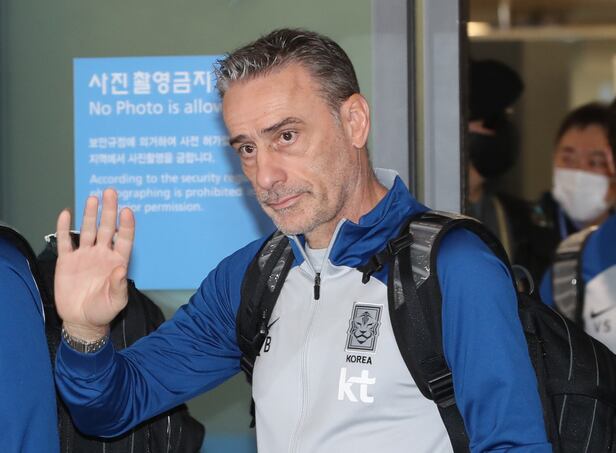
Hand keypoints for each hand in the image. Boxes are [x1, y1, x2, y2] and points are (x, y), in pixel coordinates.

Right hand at [55, 189, 134, 340]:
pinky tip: (67, 213)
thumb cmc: (104, 311)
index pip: (124, 239)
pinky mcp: (67, 261)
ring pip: (88, 230)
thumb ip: (119, 285)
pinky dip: (65, 228)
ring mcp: (85, 256)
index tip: (127, 210)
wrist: (82, 320)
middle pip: (106, 228)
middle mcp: (102, 254)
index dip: (126, 225)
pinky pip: (65, 241)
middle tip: (110, 192)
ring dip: (90, 214)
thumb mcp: (116, 301)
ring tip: (93, 198)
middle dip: (109, 210)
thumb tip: (121, 269)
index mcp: (118, 261)